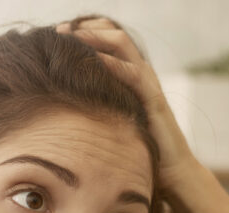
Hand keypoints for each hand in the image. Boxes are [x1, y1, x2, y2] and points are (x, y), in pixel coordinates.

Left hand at [58, 18, 199, 186]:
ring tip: (70, 37)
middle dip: (84, 28)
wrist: (171, 169)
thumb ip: (96, 102)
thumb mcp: (112, 117)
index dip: (84, 29)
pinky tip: (93, 61)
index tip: (58, 33)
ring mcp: (148, 82)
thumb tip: (60, 100)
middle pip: (113, 32)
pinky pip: (132, 73)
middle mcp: (140, 71)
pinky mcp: (153, 98)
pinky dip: (111, 64)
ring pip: (121, 44)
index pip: (108, 35)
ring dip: (94, 37)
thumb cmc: (138, 147)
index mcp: (130, 72)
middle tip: (59, 31)